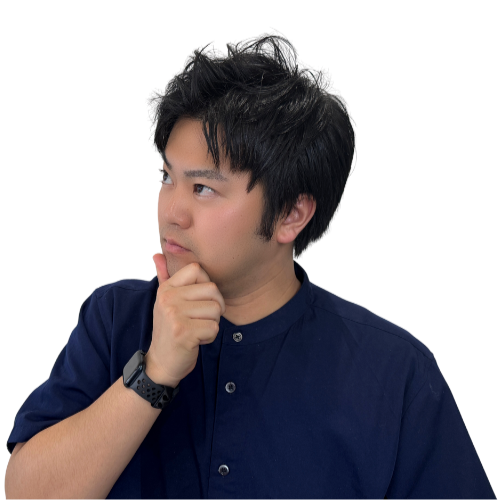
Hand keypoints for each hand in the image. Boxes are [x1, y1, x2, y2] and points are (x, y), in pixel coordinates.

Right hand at [146, 252, 225, 385]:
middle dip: (214, 308)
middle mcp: (168, 298)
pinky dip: (209, 337)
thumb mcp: (165, 301)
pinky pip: (214, 328)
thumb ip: (164, 276)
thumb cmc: (170, 329)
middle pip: (213, 290)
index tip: (198, 301)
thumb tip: (157, 253)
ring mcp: (174, 315)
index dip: (206, 285)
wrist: (161, 362)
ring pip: (216, 310)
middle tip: (200, 319)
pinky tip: (195, 341)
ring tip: (195, 330)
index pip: (197, 269)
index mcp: (167, 288)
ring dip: (211, 324)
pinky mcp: (184, 332)